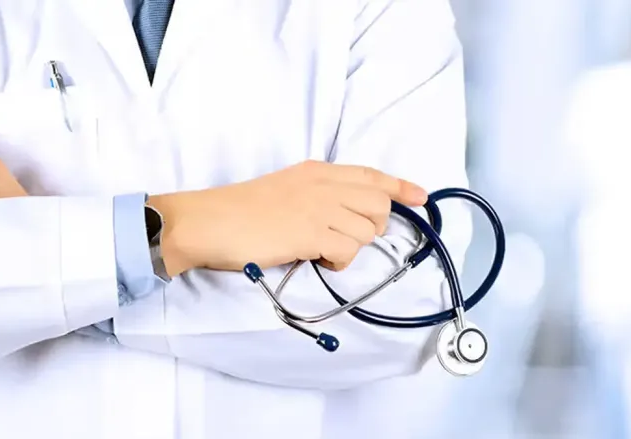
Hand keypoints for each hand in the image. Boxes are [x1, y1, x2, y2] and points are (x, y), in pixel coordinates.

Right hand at [149, 160, 426, 275]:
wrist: (209, 221)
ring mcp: (320, 207)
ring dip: (350, 248)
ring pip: (368, 231)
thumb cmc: (240, 210)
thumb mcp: (285, 189)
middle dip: (371, 227)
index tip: (421, 197)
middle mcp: (324, 184)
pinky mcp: (312, 232)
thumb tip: (345, 217)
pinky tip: (315, 259)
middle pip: (379, 206)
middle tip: (342, 238)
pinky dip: (338, 262)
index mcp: (317, 171)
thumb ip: (317, 195)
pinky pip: (349, 251)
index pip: (371, 175)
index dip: (401, 187)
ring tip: (319, 250)